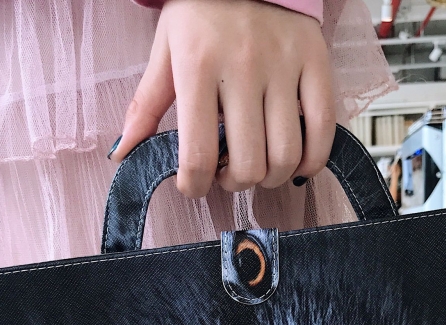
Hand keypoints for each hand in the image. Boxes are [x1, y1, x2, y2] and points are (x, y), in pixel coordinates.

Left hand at [109, 0, 335, 198]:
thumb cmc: (201, 11)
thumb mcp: (166, 50)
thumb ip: (146, 106)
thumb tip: (123, 153)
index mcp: (198, 67)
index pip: (198, 155)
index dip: (194, 186)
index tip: (194, 186)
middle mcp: (243, 67)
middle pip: (248, 164)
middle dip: (235, 183)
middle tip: (228, 173)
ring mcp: (284, 66)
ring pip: (285, 155)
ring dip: (270, 178)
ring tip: (259, 168)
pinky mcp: (316, 63)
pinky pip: (323, 129)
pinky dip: (311, 161)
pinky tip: (296, 164)